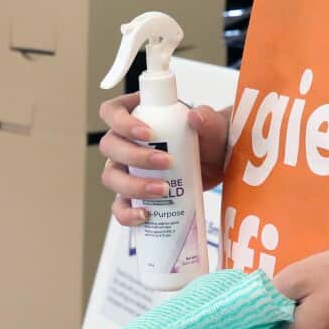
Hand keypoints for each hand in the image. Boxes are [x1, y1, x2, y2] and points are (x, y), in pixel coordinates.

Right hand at [97, 94, 228, 225]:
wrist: (218, 167)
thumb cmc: (209, 140)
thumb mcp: (211, 126)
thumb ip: (207, 118)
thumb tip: (196, 117)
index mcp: (136, 115)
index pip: (112, 112)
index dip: (121, 122)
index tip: (148, 134)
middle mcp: (124, 142)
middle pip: (109, 146)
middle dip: (134, 156)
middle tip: (166, 162)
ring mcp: (125, 170)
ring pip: (111, 177)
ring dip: (132, 185)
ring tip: (163, 190)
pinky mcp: (133, 195)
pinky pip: (119, 207)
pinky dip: (127, 213)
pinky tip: (146, 216)